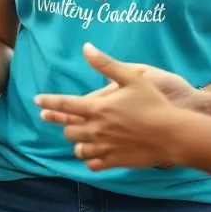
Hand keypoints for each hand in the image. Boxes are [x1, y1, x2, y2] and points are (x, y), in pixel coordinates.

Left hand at [34, 43, 180, 169]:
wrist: (172, 135)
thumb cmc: (153, 104)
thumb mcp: (131, 78)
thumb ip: (106, 64)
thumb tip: (87, 47)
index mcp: (97, 108)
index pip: (64, 105)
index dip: (48, 102)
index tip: (38, 101)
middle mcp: (96, 129)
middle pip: (68, 129)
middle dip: (65, 123)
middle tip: (66, 119)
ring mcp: (104, 147)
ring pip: (78, 148)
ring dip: (78, 142)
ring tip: (82, 136)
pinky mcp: (113, 161)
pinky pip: (92, 164)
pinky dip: (90, 158)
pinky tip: (95, 152)